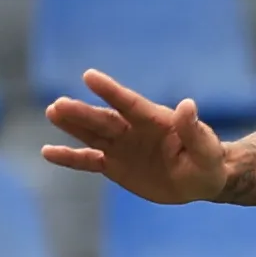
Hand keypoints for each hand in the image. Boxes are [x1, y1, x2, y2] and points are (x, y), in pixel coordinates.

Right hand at [38, 69, 226, 203]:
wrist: (200, 180)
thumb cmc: (207, 160)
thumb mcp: (206, 149)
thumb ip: (194, 130)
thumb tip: (188, 105)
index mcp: (154, 120)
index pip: (129, 103)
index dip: (110, 91)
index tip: (89, 76)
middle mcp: (132, 129)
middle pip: (104, 119)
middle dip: (82, 113)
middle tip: (58, 105)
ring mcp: (120, 146)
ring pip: (91, 134)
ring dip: (72, 125)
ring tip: (52, 112)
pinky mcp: (113, 165)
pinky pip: (88, 161)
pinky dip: (69, 158)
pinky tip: (48, 152)